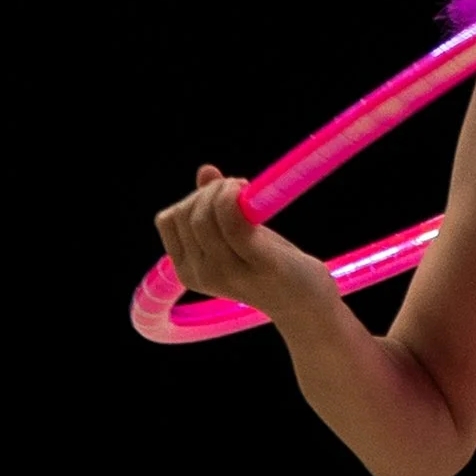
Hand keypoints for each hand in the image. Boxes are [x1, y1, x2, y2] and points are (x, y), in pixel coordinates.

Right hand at [154, 166, 336, 320]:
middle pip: (186, 214)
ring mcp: (228, 273)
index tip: (220, 195)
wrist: (307, 304)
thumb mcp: (235, 237)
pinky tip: (249, 192)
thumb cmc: (270, 266)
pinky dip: (236, 198)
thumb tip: (206, 171)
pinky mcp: (260, 264)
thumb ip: (215, 207)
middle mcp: (202, 274)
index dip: (192, 198)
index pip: (168, 219)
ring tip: (246, 190)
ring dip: (224, 189)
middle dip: (210, 190)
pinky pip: (234, 222)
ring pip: (205, 215)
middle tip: (239, 188)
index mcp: (188, 270)